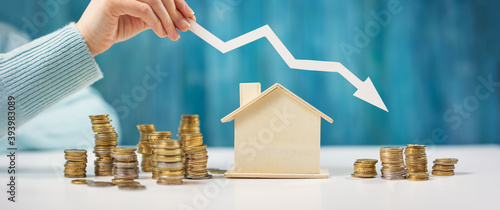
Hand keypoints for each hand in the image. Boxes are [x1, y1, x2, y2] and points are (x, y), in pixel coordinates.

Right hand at [76, 0, 195, 55]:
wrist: (91, 41)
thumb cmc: (115, 29)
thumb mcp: (143, 21)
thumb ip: (160, 16)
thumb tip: (185, 19)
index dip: (178, 1)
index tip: (190, 16)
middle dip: (176, 12)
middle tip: (185, 27)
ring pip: (154, 0)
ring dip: (167, 19)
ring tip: (172, 34)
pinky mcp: (112, 2)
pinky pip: (144, 9)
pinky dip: (155, 22)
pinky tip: (161, 33)